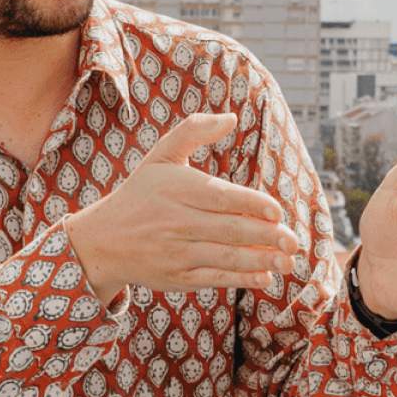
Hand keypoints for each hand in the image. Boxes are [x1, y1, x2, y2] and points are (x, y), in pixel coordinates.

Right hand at [62, 113, 303, 306]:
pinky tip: (266, 276)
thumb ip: (193, 131)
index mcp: (176, 189)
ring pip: (226, 257)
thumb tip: (231, 117)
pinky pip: (215, 279)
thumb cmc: (141, 193)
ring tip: (288, 260)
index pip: (220, 197)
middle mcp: (176, 222)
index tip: (277, 211)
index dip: (252, 204)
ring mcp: (177, 252)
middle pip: (229, 229)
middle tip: (294, 240)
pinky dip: (242, 279)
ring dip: (261, 260)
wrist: (102, 240)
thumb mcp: (159, 156)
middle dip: (266, 236)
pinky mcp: (178, 278)